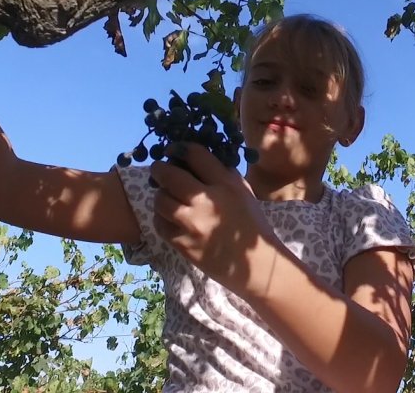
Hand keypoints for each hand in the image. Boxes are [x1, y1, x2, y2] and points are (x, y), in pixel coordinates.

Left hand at [149, 142, 277, 296]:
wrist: (255, 265)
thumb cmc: (252, 224)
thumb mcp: (243, 190)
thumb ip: (222, 173)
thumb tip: (196, 159)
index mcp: (225, 184)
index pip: (195, 154)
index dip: (180, 148)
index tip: (174, 150)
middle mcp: (206, 201)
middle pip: (169, 175)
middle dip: (160, 169)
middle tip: (158, 169)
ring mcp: (192, 224)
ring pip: (160, 199)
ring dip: (161, 195)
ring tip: (166, 196)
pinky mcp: (182, 244)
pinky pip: (160, 223)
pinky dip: (162, 217)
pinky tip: (169, 217)